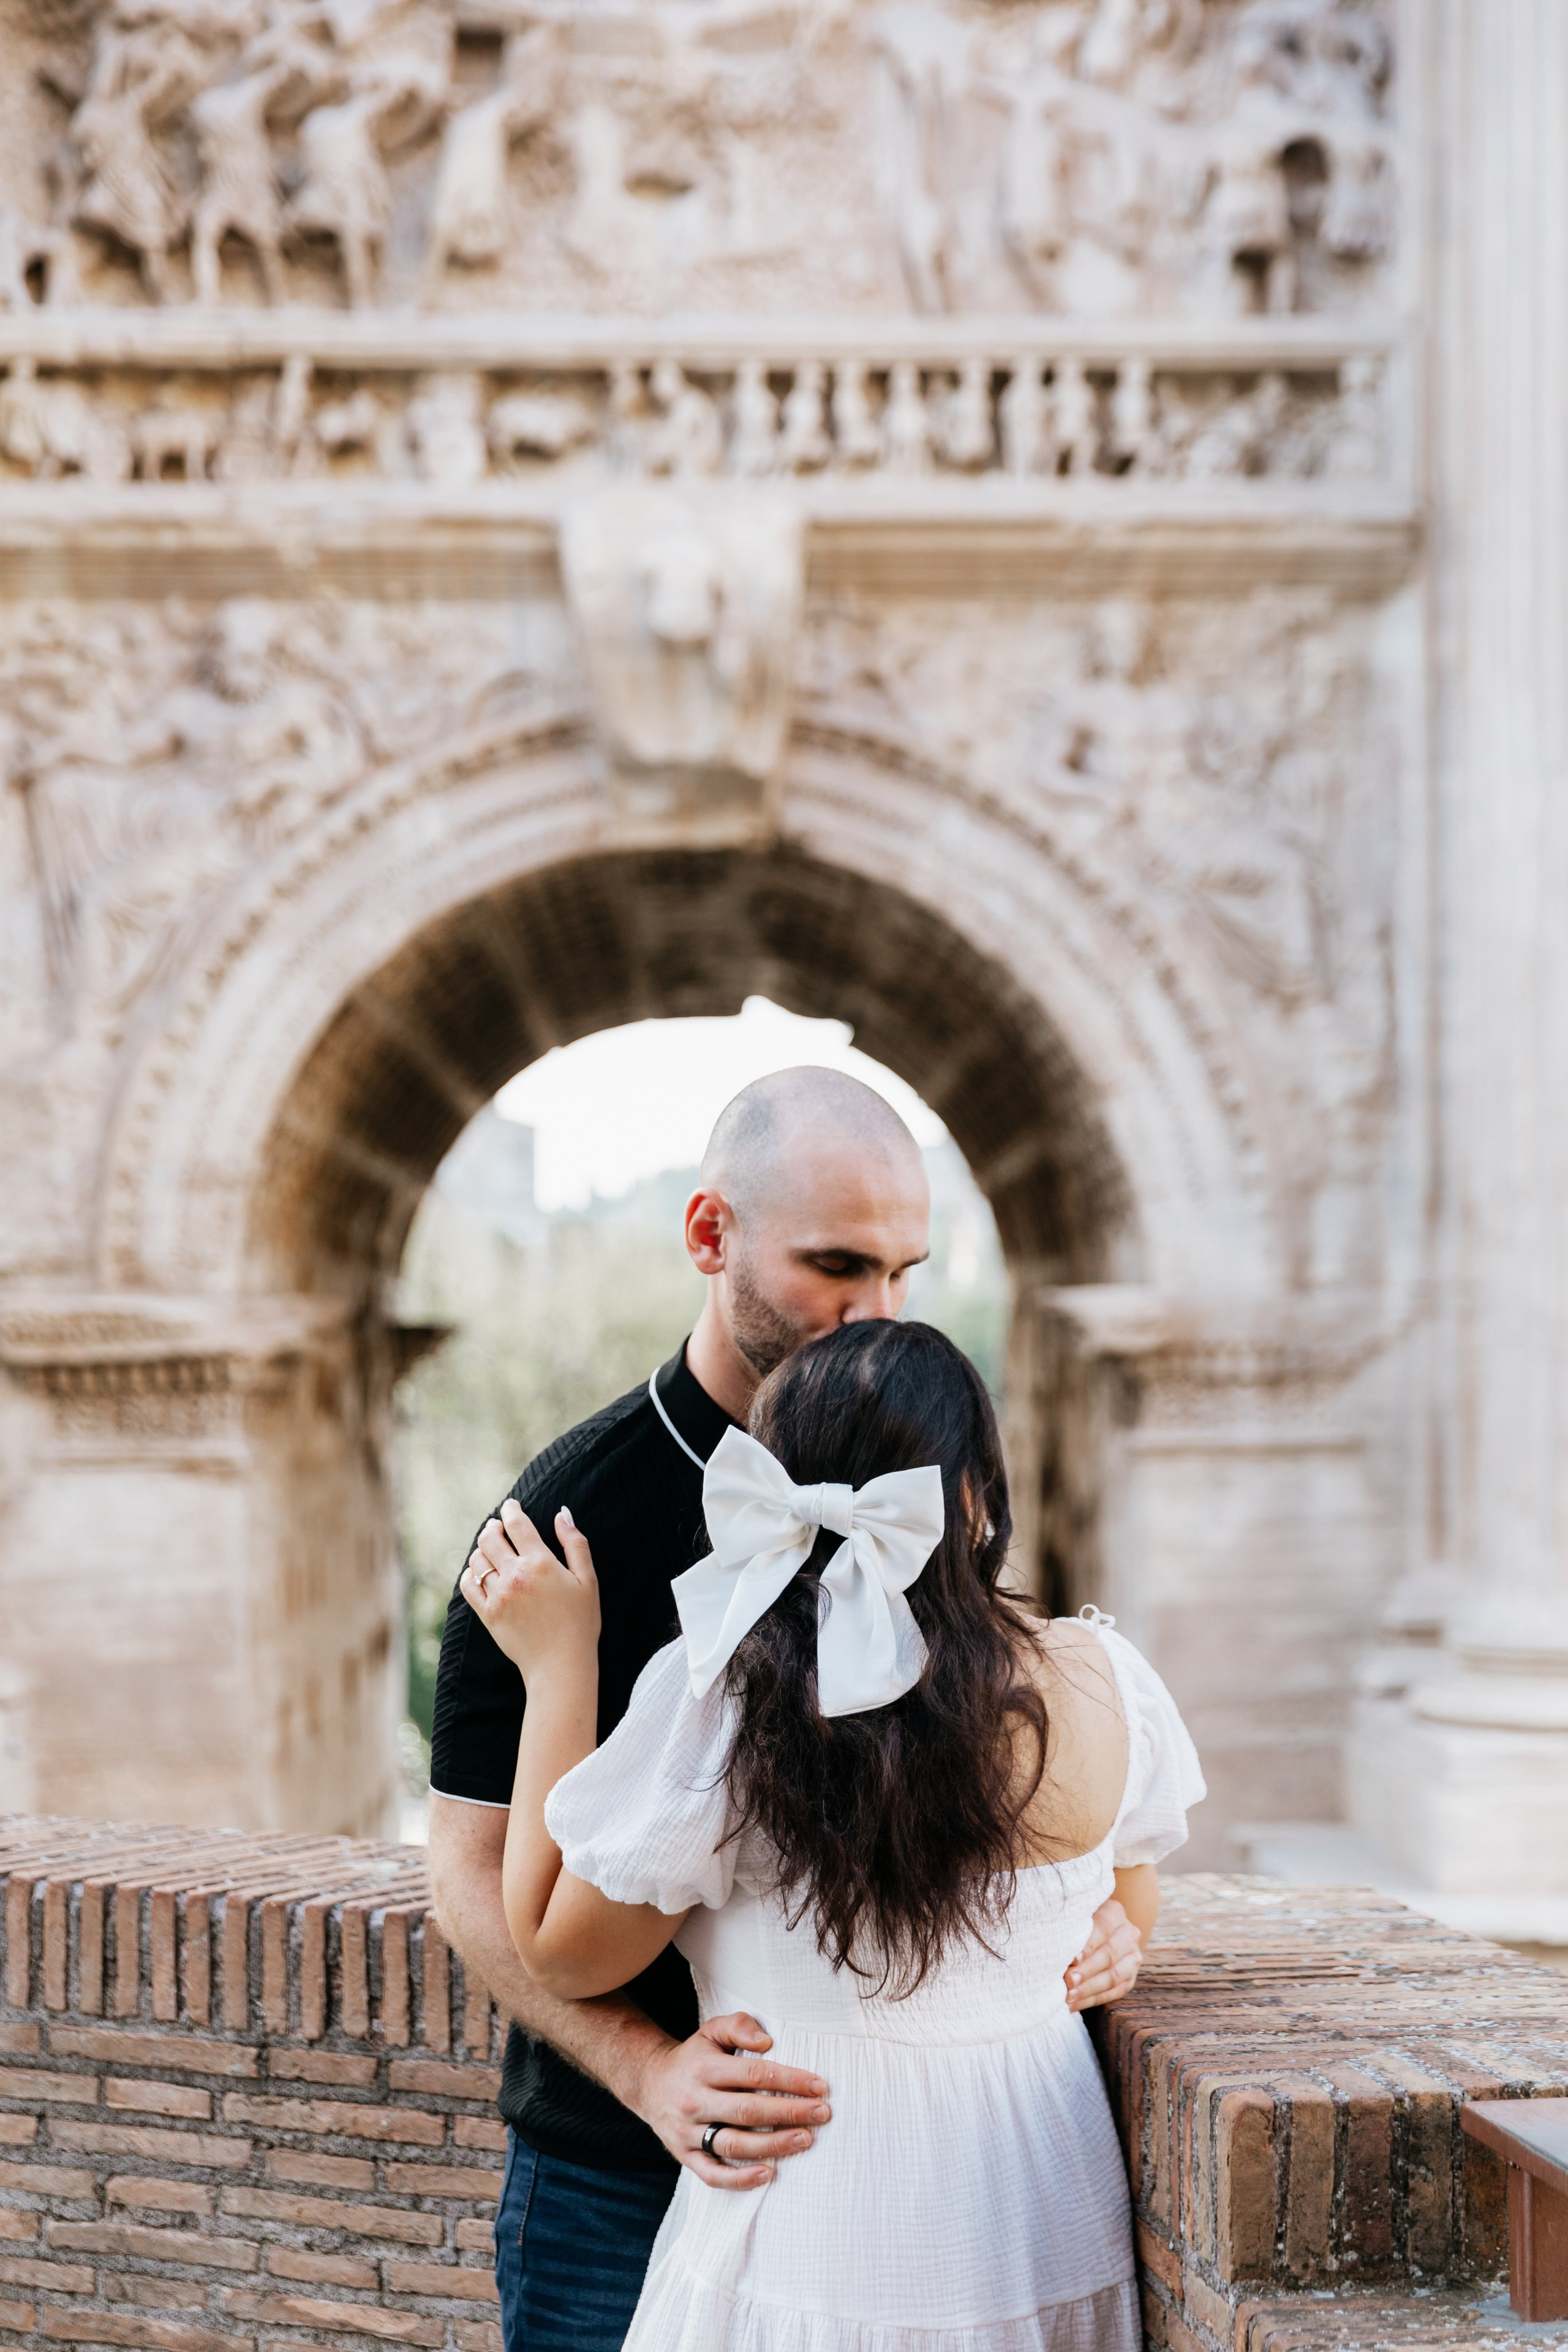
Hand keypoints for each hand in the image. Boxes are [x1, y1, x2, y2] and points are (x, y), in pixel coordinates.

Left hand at [460, 1499, 599, 1677]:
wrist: (561, 1665)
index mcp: (541, 1563)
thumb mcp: (588, 1580)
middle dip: (493, 1527)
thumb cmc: (580, 1622)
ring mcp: (498, 1596)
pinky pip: (468, 1585)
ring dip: (482, 1550)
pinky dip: (470, 1574)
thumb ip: (575, 1543)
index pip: (517, 1524)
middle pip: (490, 1538)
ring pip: (477, 1560)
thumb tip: (562, 1513)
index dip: (511, 1509)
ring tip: (490, 1550)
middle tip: (497, 1526)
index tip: (510, 1505)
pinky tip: (478, 1573)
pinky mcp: (488, 1614)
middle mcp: (515, 1576)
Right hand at [623, 2013, 831, 2191]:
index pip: (754, 2074)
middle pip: (749, 2111)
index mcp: (704, 2068)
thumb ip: (738, 2025)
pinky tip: (768, 2174)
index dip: (789, 2080)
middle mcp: (695, 2100)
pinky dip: (740, 2179)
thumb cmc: (693, 2057)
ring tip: (806, 2139)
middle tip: (823, 2114)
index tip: (819, 2086)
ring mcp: (688, 2131)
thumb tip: (767, 2041)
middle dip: (790, 2112)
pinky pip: (713, 2174)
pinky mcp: (684, 2155)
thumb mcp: (710, 2031)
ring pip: (734, 2144)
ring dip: (773, 2145)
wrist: (648, 2083)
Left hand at [1064, 1895, 1141, 2011]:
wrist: (1102, 1931)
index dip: (1088, 1945)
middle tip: (1067, 1982)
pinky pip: (1114, 1993)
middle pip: (1109, 1955)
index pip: (1103, 1929)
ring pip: (1113, 1977)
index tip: (1073, 1959)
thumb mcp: (1077, 1916)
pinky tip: (1074, 2005)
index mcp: (1114, 1913)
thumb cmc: (1079, 1922)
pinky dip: (1092, 2000)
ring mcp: (1133, 1958)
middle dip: (1086, 1971)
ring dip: (1088, 1989)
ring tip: (1068, 1997)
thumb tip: (1056, 1950)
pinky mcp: (1131, 1978)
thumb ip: (1070, 1927)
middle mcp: (1129, 1934)